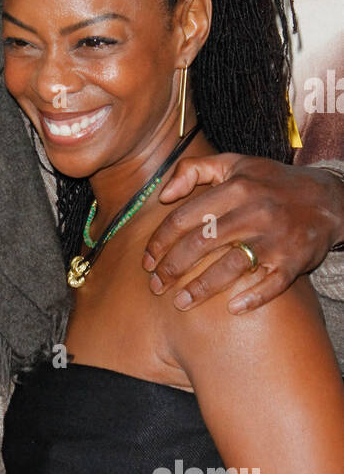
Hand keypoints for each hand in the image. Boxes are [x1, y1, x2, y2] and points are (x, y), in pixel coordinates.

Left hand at [143, 153, 343, 312]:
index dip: (160, 241)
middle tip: (155, 286)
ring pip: (230, 267)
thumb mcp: (235, 164)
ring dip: (200, 288)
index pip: (185, 217)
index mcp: (236, 187)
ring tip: (180, 303)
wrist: (329, 199)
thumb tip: (163, 195)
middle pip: (200, 244)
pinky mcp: (294, 260)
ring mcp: (275, 238)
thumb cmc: (272, 183)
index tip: (147, 260)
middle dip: (172, 268)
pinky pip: (271, 284)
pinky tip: (232, 309)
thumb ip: (194, 170)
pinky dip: (253, 298)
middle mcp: (254, 212)